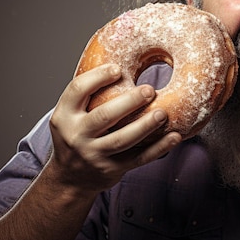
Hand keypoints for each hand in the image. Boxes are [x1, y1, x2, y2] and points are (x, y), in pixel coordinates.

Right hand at [48, 64, 181, 193]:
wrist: (70, 178)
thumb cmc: (77, 135)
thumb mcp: (70, 114)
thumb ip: (89, 95)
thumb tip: (121, 60)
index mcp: (64, 116)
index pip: (77, 90)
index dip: (97, 77)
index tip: (118, 68)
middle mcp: (77, 136)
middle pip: (103, 116)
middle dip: (128, 102)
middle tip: (150, 90)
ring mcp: (94, 155)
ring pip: (122, 140)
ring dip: (145, 125)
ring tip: (163, 113)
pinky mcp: (112, 169)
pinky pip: (139, 158)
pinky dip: (159, 148)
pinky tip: (174, 136)